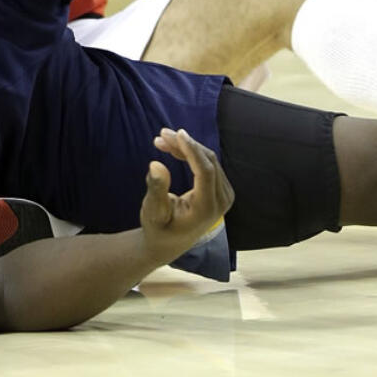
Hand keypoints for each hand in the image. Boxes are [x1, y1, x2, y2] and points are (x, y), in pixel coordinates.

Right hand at [139, 128, 233, 251]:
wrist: (169, 242)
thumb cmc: (158, 228)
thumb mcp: (152, 212)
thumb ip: (156, 190)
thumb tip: (156, 164)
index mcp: (206, 209)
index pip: (205, 171)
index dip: (192, 150)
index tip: (177, 133)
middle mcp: (221, 202)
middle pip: (208, 162)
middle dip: (185, 145)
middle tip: (161, 135)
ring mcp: (224, 196)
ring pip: (209, 160)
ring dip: (187, 147)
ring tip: (162, 140)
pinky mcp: (221, 190)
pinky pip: (208, 164)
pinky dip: (191, 154)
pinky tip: (174, 149)